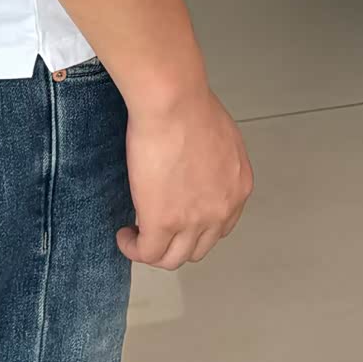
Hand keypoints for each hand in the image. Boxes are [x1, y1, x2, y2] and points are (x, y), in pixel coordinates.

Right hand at [118, 87, 252, 268]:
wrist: (173, 103)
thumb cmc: (190, 105)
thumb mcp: (219, 136)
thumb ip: (214, 161)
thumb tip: (196, 165)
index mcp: (238, 187)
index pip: (221, 226)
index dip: (196, 226)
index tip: (177, 217)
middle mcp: (222, 210)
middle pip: (199, 248)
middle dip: (176, 241)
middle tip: (155, 228)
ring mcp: (194, 221)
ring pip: (172, 258)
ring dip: (153, 251)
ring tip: (135, 235)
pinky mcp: (163, 223)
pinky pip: (146, 253)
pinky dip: (133, 248)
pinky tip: (124, 235)